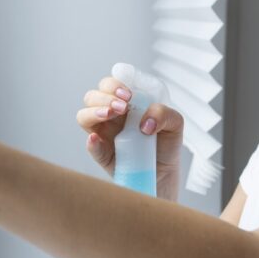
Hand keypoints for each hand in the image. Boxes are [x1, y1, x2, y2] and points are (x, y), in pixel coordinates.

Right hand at [77, 74, 183, 200]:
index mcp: (124, 103)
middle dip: (105, 97)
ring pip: (84, 116)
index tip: (128, 95)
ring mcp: (103, 134)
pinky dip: (91, 142)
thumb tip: (143, 123)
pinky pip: (91, 147)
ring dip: (94, 111)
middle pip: (92, 96)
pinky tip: (96, 139)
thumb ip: (163, 114)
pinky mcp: (102, 155)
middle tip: (123, 106)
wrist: (165, 173)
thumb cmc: (166, 144)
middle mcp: (110, 116)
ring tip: (111, 114)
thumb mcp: (174, 124)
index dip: (114, 84)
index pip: (110, 85)